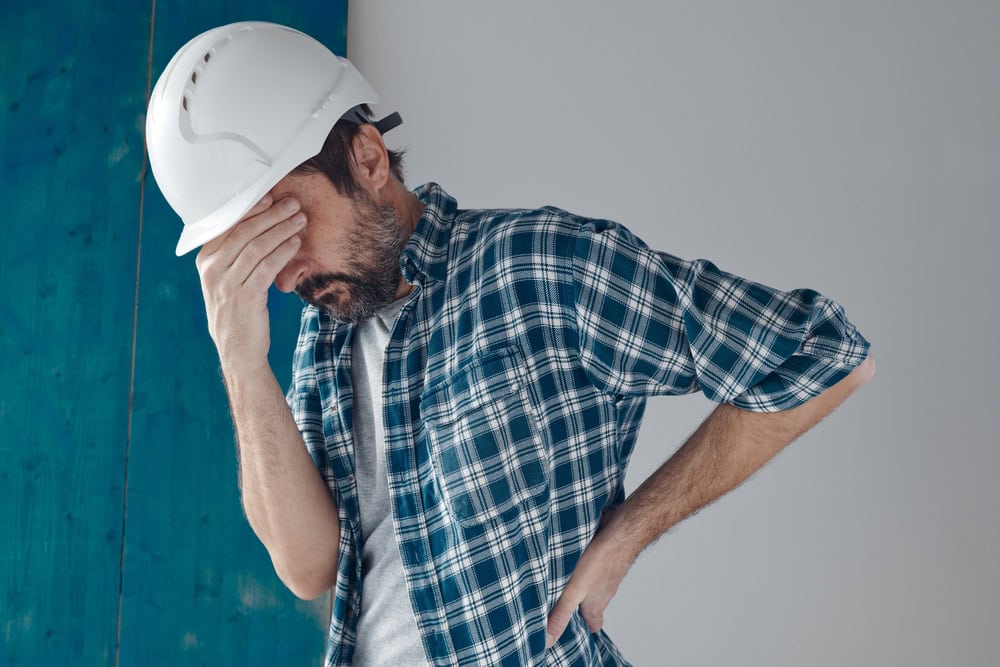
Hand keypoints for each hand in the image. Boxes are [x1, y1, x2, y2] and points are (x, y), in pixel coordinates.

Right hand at [195, 193, 305, 372]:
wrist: (238, 351)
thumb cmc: (237, 312)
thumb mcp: (227, 280)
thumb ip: (234, 254)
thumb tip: (258, 223)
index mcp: (205, 261)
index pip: (228, 226)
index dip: (250, 209)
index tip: (270, 196)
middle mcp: (212, 270)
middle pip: (244, 232)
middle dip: (271, 215)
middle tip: (292, 204)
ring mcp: (226, 284)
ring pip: (257, 247)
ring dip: (282, 230)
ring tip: (299, 220)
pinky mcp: (245, 296)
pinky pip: (267, 267)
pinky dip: (283, 252)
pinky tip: (296, 244)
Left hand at [545, 514, 636, 648]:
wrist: (621, 530)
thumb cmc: (601, 563)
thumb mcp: (574, 592)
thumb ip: (560, 614)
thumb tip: (547, 640)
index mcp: (596, 605)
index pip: (593, 625)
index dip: (583, 630)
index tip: (570, 632)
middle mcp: (602, 591)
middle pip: (591, 604)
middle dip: (576, 606)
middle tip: (558, 604)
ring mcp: (605, 573)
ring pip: (591, 584)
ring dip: (577, 584)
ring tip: (558, 580)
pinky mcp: (603, 556)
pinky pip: (591, 565)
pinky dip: (581, 565)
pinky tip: (569, 556)